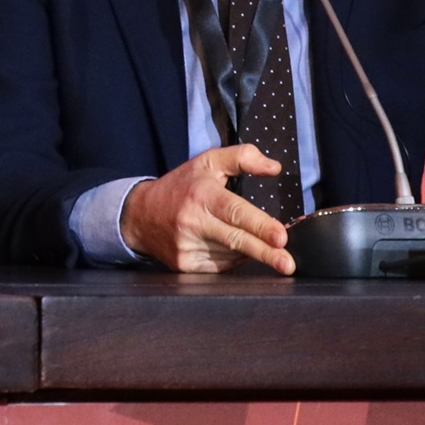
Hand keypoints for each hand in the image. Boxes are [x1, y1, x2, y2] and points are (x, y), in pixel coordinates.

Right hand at [120, 144, 297, 274]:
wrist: (139, 214)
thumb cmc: (180, 187)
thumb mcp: (207, 162)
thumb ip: (242, 157)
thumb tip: (274, 168)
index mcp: (202, 195)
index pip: (235, 212)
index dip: (259, 226)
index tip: (280, 237)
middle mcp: (193, 222)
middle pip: (237, 240)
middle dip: (265, 253)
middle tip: (286, 263)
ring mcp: (187, 246)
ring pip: (232, 255)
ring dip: (248, 251)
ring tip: (243, 238)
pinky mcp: (184, 265)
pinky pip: (220, 266)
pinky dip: (231, 259)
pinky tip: (224, 246)